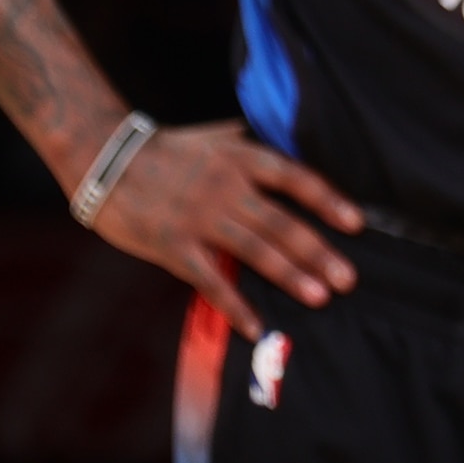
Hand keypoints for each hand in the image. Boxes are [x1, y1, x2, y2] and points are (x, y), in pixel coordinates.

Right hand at [88, 120, 362, 334]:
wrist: (105, 160)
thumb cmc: (167, 149)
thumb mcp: (218, 137)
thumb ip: (254, 145)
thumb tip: (292, 145)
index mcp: (242, 158)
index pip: (297, 179)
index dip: (329, 201)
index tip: (357, 224)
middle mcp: (227, 187)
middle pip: (283, 223)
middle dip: (320, 252)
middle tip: (349, 279)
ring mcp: (200, 218)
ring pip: (256, 251)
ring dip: (291, 276)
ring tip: (320, 297)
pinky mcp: (174, 246)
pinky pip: (211, 280)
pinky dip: (235, 305)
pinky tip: (257, 326)